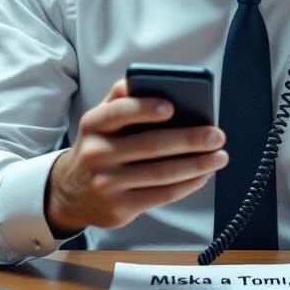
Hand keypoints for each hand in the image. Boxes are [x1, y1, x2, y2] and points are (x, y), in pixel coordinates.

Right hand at [44, 78, 228, 234]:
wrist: (71, 192)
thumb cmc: (98, 146)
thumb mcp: (100, 119)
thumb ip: (121, 98)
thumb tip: (151, 80)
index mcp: (94, 125)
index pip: (118, 112)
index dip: (144, 108)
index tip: (172, 107)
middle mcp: (97, 154)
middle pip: (150, 145)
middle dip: (190, 140)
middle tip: (216, 135)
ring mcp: (107, 184)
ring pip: (161, 174)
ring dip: (197, 165)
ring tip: (219, 156)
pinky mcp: (119, 209)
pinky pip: (161, 195)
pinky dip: (187, 185)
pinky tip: (202, 175)